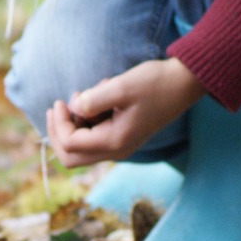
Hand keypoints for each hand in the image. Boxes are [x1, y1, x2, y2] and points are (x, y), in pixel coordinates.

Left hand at [46, 58, 205, 166]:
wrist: (183, 84)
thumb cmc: (154, 83)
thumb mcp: (121, 87)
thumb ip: (93, 100)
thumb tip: (74, 108)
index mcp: (114, 142)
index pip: (70, 144)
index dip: (59, 123)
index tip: (60, 100)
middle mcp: (116, 151)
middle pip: (70, 158)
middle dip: (58, 133)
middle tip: (58, 106)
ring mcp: (118, 146)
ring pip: (80, 148)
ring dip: (74, 123)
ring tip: (88, 93)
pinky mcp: (121, 137)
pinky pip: (93, 137)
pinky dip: (87, 120)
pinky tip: (98, 95)